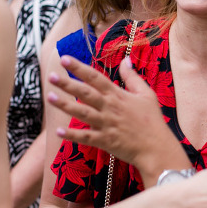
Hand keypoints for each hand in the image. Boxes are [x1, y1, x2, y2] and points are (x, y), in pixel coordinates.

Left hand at [46, 56, 189, 177]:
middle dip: (67, 84)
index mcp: (118, 95)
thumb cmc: (152, 121)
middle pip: (85, 93)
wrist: (157, 148)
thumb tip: (125, 60)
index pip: (96, 78)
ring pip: (82, 113)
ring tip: (50, 97)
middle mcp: (110, 108)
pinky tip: (58, 131)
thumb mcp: (146, 94)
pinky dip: (72, 135)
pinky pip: (86, 137)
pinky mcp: (105, 141)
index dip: (80, 68)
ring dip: (65, 105)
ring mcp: (106, 125)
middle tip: (51, 76)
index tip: (65, 59)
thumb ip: (133, 77)